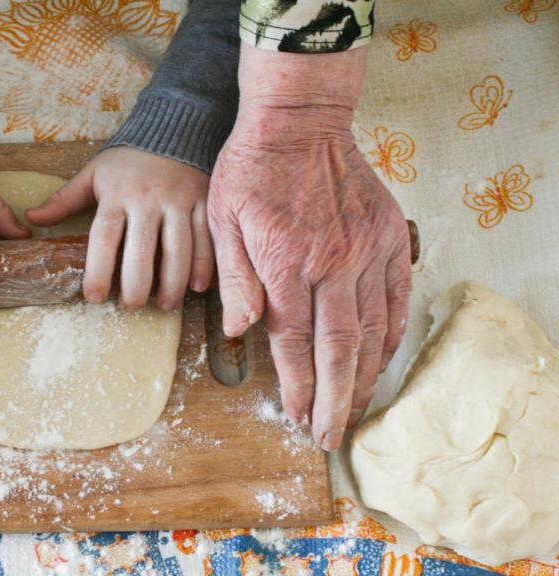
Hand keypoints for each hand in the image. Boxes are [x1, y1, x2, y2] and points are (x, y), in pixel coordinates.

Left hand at [26, 147, 213, 310]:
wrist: (173, 126)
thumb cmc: (128, 158)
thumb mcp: (93, 173)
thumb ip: (64, 199)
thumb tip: (31, 218)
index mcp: (116, 195)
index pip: (104, 238)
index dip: (98, 271)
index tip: (93, 298)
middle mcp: (147, 200)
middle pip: (141, 252)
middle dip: (135, 286)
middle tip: (130, 307)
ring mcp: (178, 201)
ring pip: (177, 250)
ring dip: (171, 283)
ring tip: (164, 305)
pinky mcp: (204, 201)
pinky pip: (206, 237)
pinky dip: (204, 264)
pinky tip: (197, 287)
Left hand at [209, 46, 411, 450]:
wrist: (300, 119)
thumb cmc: (251, 168)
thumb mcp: (222, 219)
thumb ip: (235, 278)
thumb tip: (240, 331)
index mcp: (285, 262)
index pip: (294, 342)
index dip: (296, 387)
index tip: (296, 416)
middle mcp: (332, 263)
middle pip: (338, 349)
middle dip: (334, 400)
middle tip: (329, 435)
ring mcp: (366, 250)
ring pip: (372, 330)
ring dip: (364, 376)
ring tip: (355, 410)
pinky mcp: (389, 236)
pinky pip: (397, 297)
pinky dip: (391, 334)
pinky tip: (381, 360)